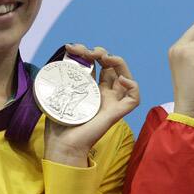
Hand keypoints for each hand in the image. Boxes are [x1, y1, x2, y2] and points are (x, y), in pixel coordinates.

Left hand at [44, 44, 139, 166]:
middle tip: (86, 51)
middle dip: (100, 52)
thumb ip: (63, 76)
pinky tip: (121, 80)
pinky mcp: (117, 112)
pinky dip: (132, 86)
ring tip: (105, 57)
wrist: (62, 145)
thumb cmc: (59, 124)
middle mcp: (104, 94)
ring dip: (118, 61)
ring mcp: (112, 102)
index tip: (71, 47)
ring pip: (126, 77)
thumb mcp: (58, 93)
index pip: (96, 64)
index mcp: (90, 89)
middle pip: (111, 66)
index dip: (86, 52)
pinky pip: (134, 98)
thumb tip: (63, 56)